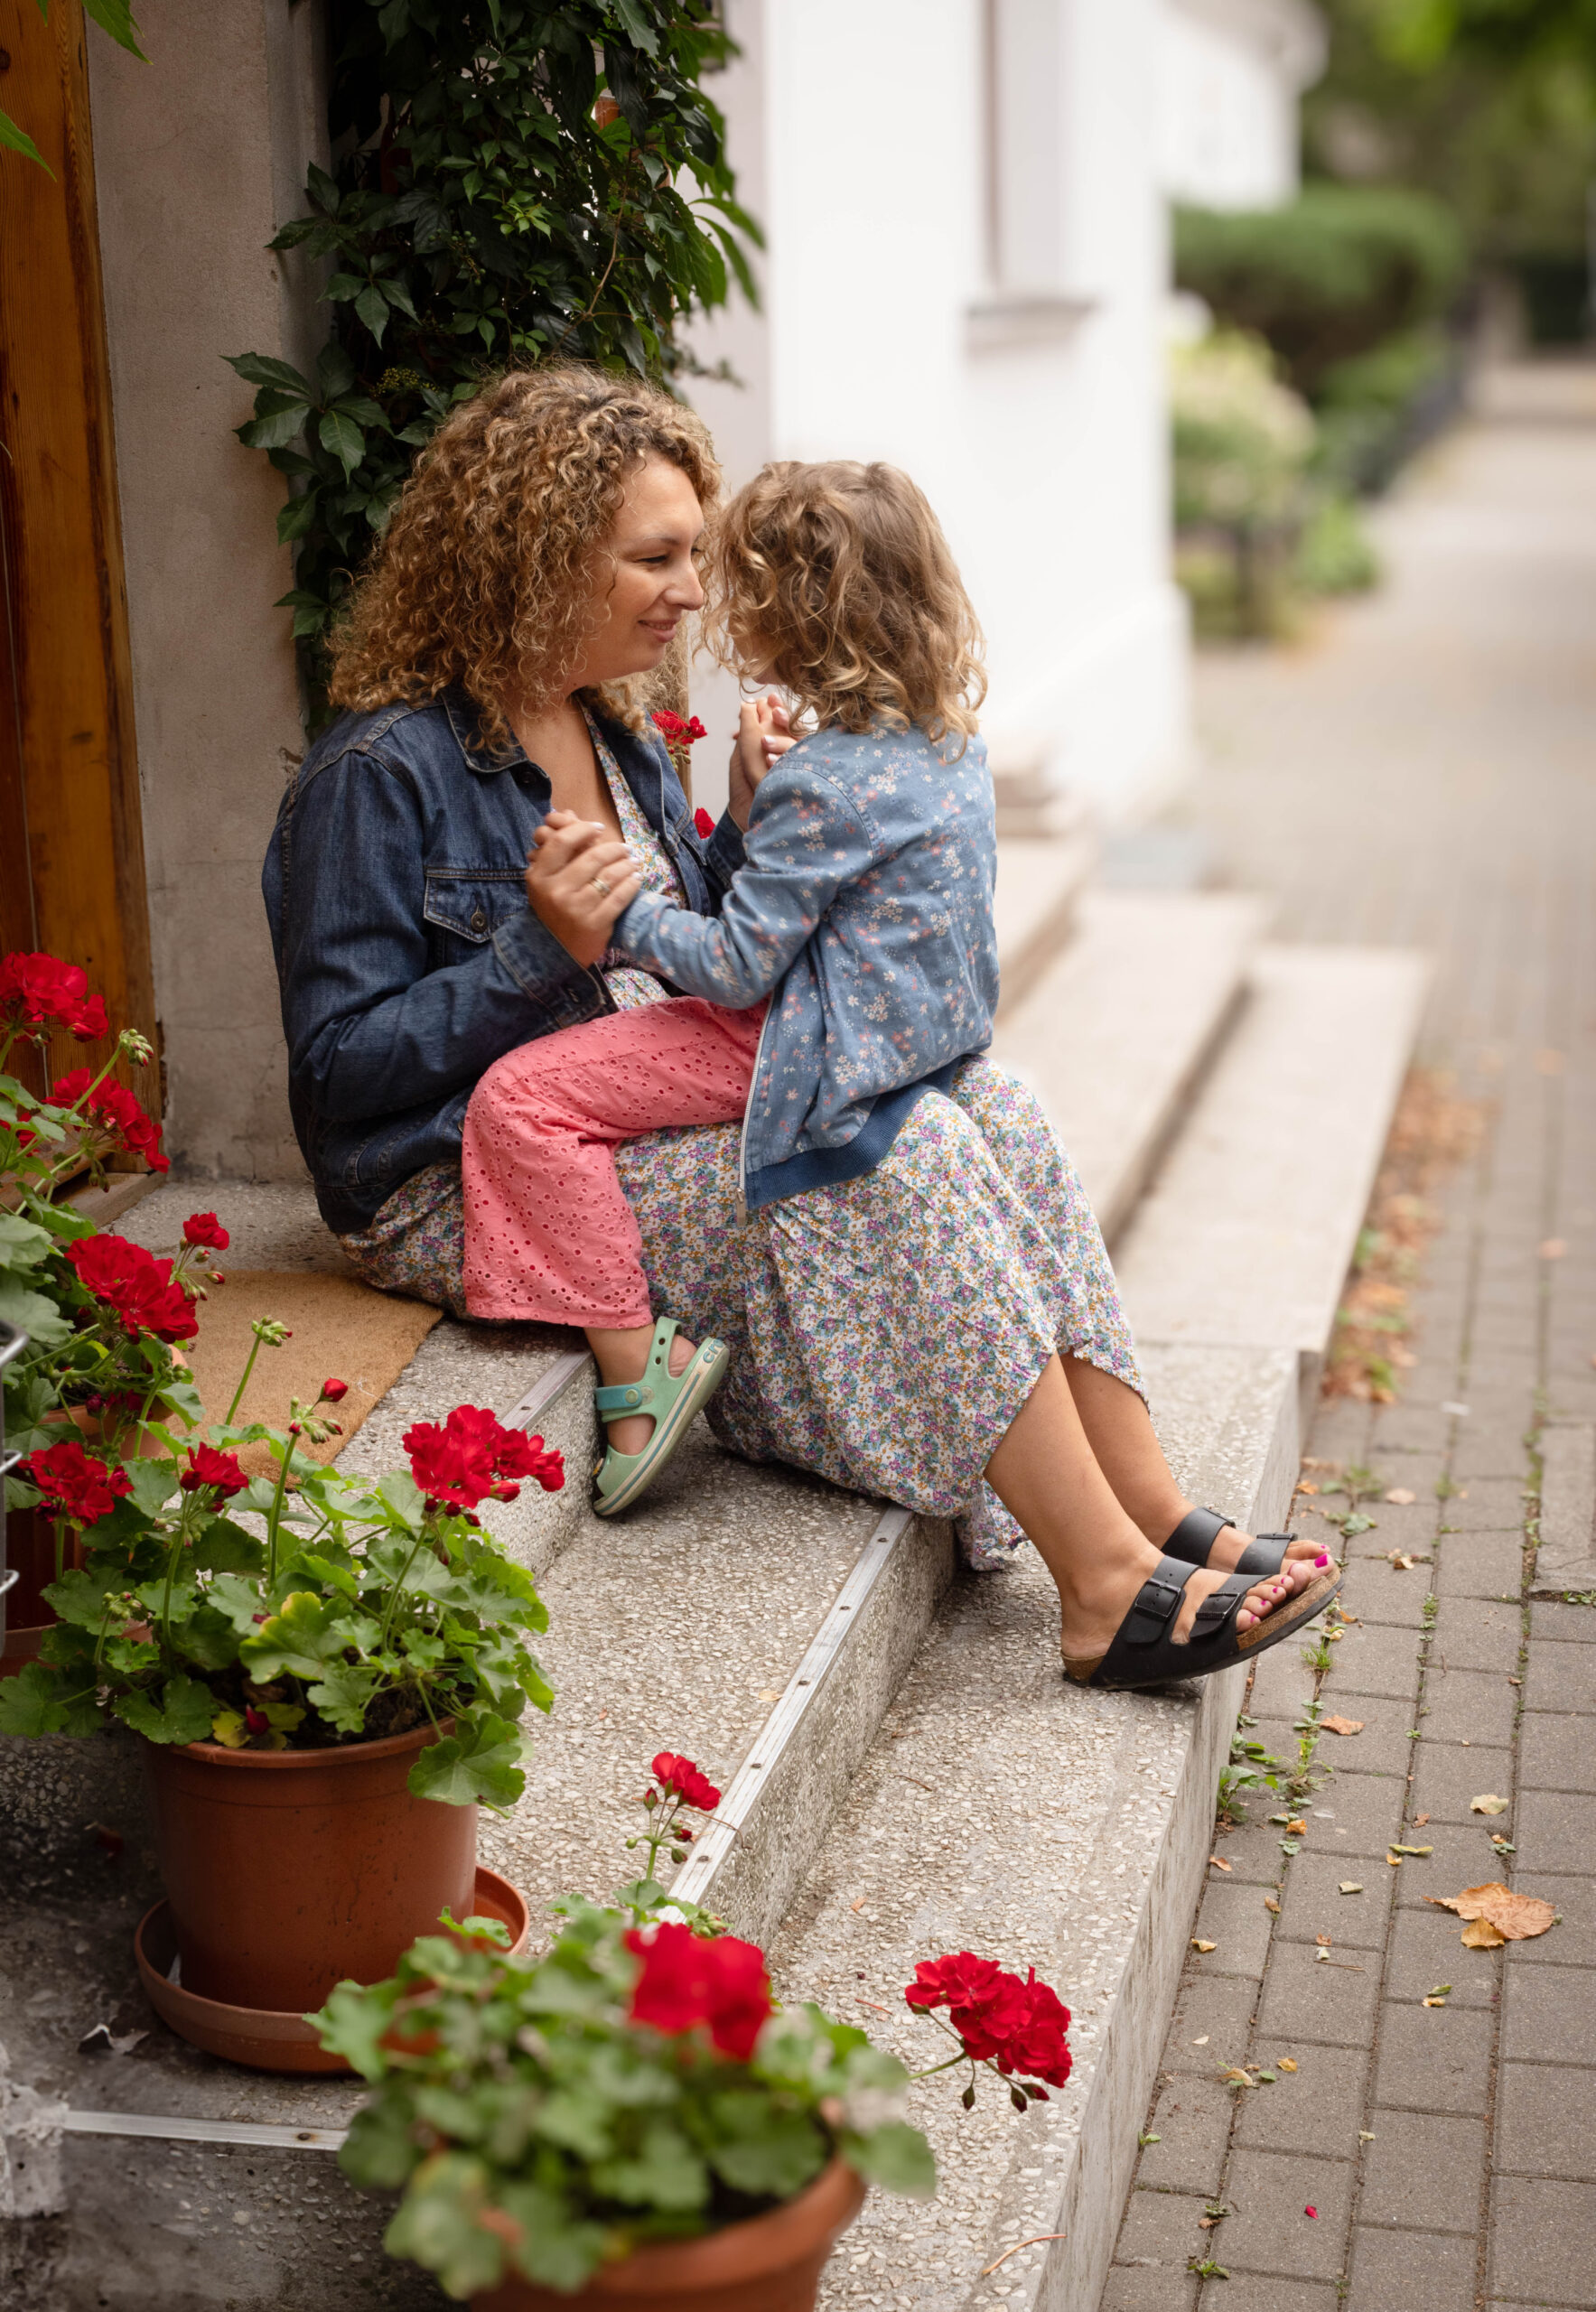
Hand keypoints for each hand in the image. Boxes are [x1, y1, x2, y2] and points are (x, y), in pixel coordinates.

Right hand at [524, 809, 642, 967]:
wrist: (552, 951)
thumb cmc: (552, 908)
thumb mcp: (544, 879)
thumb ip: (556, 848)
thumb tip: (571, 814)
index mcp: (539, 876)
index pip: (563, 842)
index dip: (583, 830)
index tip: (599, 828)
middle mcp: (555, 891)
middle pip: (592, 857)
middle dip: (614, 848)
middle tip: (625, 848)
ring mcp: (575, 909)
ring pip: (610, 876)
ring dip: (627, 865)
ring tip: (633, 862)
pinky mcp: (594, 924)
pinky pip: (620, 897)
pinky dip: (632, 885)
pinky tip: (635, 879)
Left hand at [727, 692, 796, 828]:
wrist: (746, 814)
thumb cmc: (743, 785)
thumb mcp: (742, 753)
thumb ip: (747, 729)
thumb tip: (748, 704)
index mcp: (780, 743)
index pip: (785, 721)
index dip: (778, 708)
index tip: (770, 698)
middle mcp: (794, 753)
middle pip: (796, 729)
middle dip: (785, 719)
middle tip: (774, 712)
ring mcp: (800, 767)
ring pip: (800, 747)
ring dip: (782, 743)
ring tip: (763, 745)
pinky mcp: (803, 783)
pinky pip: (802, 768)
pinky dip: (785, 763)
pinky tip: (770, 762)